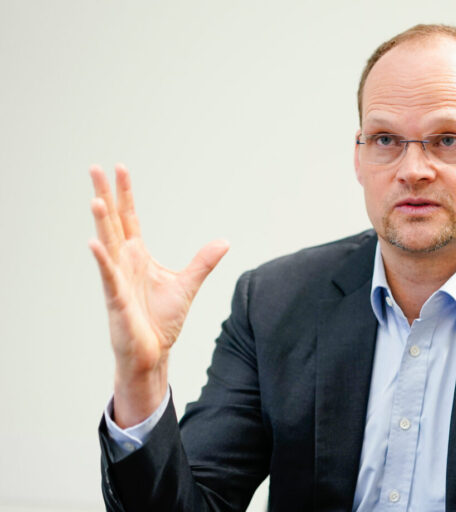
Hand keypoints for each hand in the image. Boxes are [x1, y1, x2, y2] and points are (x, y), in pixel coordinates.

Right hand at [88, 164, 228, 427]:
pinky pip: (108, 277)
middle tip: (94, 168)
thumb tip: (224, 242)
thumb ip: (203, 262)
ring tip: (95, 198)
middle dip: (104, 195)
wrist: (153, 352)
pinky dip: (102, 260)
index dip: (125, 194)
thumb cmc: (161, 321)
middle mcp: (124, 262)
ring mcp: (117, 279)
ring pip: (107, 244)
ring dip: (101, 222)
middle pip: (112, 222)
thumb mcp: (187, 284)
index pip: (129, 218)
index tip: (119, 168)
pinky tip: (93, 243)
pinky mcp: (116, 300)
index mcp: (138, 256)